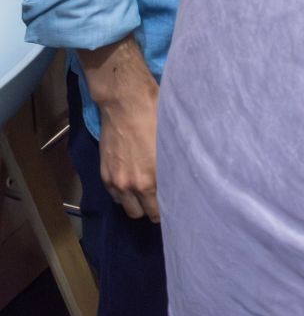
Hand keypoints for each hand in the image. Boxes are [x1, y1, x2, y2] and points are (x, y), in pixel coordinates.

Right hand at [79, 39, 159, 222]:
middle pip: (142, 213)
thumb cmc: (155, 116)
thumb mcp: (173, 141)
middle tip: (162, 200)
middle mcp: (131, 184)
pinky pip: (114, 196)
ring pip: (126, 207)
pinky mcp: (104, 173)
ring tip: (147, 193)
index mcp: (151, 179)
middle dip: (152, 209)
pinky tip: (133, 184)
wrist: (124, 102)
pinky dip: (122, 194)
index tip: (176, 205)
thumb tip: (187, 176)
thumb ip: (175, 164)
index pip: (160, 210)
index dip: (169, 210)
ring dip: (136, 203)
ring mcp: (115, 180)